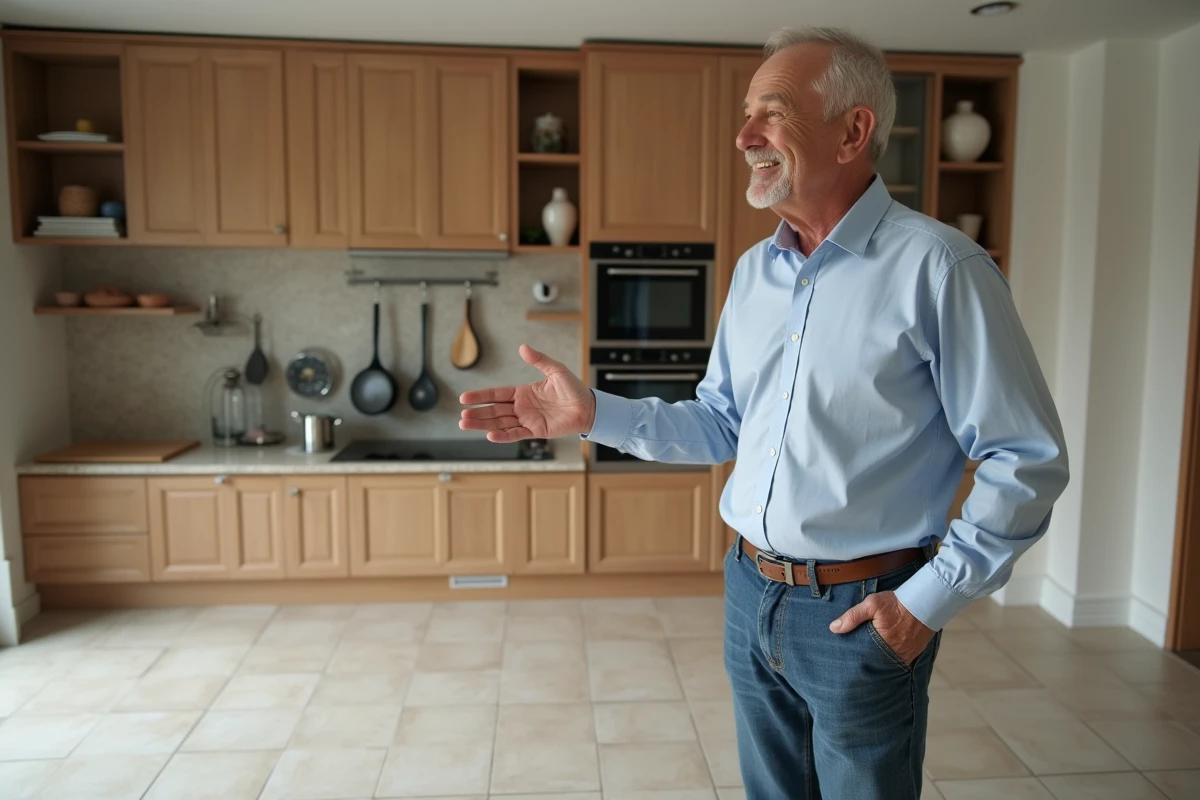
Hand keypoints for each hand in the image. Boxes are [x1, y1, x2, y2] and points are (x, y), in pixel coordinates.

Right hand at [459, 345, 595, 442]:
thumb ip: (539, 360)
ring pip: (500, 423)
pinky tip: (490, 435)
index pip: (496, 394)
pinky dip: (503, 436)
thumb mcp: (556, 370)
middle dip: (477, 413)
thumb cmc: (573, 388)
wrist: (588, 407)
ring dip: (484, 425)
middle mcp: (522, 407)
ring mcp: (527, 420)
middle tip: (461, 416)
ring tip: (466, 425)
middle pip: (494, 410)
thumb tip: (522, 347)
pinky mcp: (536, 432)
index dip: (480, 396)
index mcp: (523, 392)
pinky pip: (516, 434)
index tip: (464, 398)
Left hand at [829, 590, 934, 664]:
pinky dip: (889, 660)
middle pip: (873, 664)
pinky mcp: (912, 655)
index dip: (853, 659)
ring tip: (865, 661)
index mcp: (881, 643)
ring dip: (876, 662)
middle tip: (852, 665)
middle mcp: (893, 654)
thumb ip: (852, 616)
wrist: (925, 603)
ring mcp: (904, 656)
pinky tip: (881, 656)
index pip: (862, 658)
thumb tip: (833, 628)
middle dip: (864, 663)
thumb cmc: (897, 603)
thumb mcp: (872, 604)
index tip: (844, 659)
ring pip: (885, 664)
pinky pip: (897, 662)